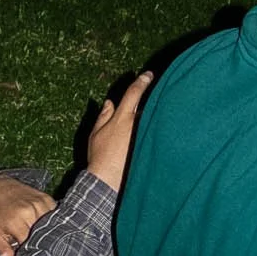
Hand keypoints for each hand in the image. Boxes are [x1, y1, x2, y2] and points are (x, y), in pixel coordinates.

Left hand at [0, 175, 56, 255]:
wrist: (0, 189)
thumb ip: (3, 249)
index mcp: (16, 221)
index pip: (30, 243)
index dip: (32, 252)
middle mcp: (30, 211)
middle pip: (44, 234)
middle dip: (43, 243)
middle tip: (43, 251)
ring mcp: (40, 204)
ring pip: (52, 224)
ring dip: (50, 232)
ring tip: (48, 240)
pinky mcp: (47, 199)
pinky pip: (56, 214)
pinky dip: (54, 222)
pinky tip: (51, 227)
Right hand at [86, 70, 152, 191]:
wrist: (108, 181)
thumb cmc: (99, 157)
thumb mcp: (96, 133)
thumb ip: (104, 115)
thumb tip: (110, 102)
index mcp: (122, 118)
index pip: (133, 94)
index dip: (141, 82)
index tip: (149, 75)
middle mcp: (137, 124)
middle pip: (148, 106)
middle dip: (151, 103)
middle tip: (156, 98)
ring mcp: (145, 136)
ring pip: (152, 121)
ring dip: (153, 120)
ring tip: (155, 121)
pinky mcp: (151, 148)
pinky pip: (156, 134)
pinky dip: (157, 132)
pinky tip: (160, 135)